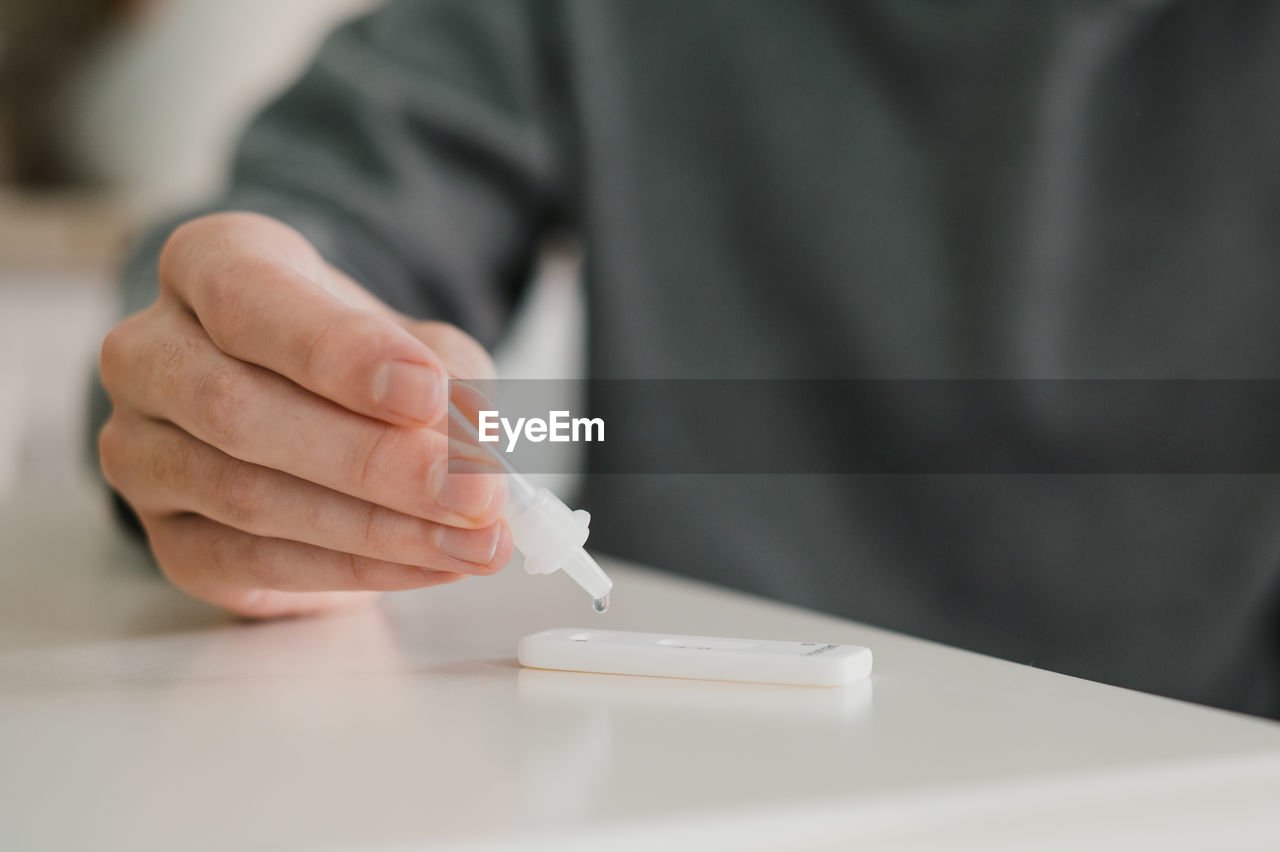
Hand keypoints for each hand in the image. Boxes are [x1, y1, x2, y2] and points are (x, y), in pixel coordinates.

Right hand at [99, 212, 511, 616]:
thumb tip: (472, 439)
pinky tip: (435, 565)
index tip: (427, 391)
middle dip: (372, 459)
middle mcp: (151, 354)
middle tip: (473, 492)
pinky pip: (257, 562)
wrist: (313, 413)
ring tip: (477, 542)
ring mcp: (142, 453)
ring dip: (380, 528)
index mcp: (207, 265)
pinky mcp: (171, 539)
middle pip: (237, 408)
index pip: (246, 300)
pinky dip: (359, 569)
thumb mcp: (420, 344)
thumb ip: (447, 378)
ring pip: (248, 496)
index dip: (338, 352)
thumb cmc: (360, 363)